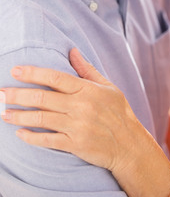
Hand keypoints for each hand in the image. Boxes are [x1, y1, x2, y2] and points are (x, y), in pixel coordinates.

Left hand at [0, 49, 169, 196]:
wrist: (129, 145)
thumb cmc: (119, 112)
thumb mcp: (107, 86)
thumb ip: (87, 69)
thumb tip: (73, 50)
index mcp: (87, 89)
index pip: (55, 77)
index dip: (33, 73)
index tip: (15, 70)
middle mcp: (81, 106)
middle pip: (42, 98)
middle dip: (18, 95)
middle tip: (1, 93)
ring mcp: (77, 127)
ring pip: (41, 119)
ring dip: (19, 116)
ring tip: (3, 113)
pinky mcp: (75, 145)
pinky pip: (48, 140)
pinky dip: (32, 137)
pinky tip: (20, 133)